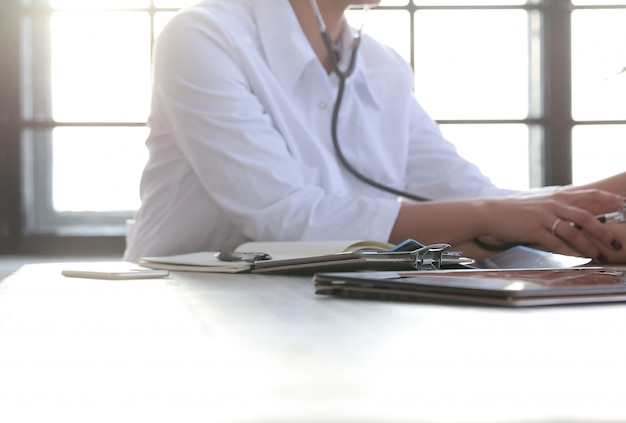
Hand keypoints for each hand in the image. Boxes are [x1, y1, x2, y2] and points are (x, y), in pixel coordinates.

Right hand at [481, 189, 624, 260]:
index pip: (592, 195)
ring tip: (598, 255)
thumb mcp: (541, 202)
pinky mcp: (533, 229)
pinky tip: (576, 258)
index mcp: (558, 196)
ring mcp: (544, 216)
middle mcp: (554, 204)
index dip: (612, 201)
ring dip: (588, 245)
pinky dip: (568, 251)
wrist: (490, 212)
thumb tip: (580, 214)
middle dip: (605, 231)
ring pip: (574, 231)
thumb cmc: (515, 210)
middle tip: (616, 243)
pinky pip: (556, 242)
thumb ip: (560, 207)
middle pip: (588, 215)